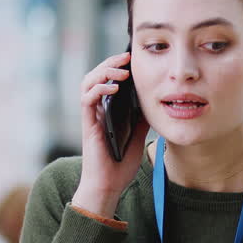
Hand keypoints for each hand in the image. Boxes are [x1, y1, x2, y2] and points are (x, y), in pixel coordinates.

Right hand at [73, 53, 151, 217]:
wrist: (109, 185)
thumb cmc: (120, 165)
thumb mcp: (138, 135)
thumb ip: (141, 118)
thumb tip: (155, 100)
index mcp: (107, 111)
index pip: (107, 81)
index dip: (117, 67)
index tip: (133, 60)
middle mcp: (96, 110)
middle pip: (96, 76)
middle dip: (110, 63)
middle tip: (126, 57)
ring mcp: (90, 116)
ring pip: (88, 83)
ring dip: (103, 72)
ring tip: (121, 71)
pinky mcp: (87, 124)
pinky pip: (87, 99)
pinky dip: (99, 89)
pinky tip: (113, 87)